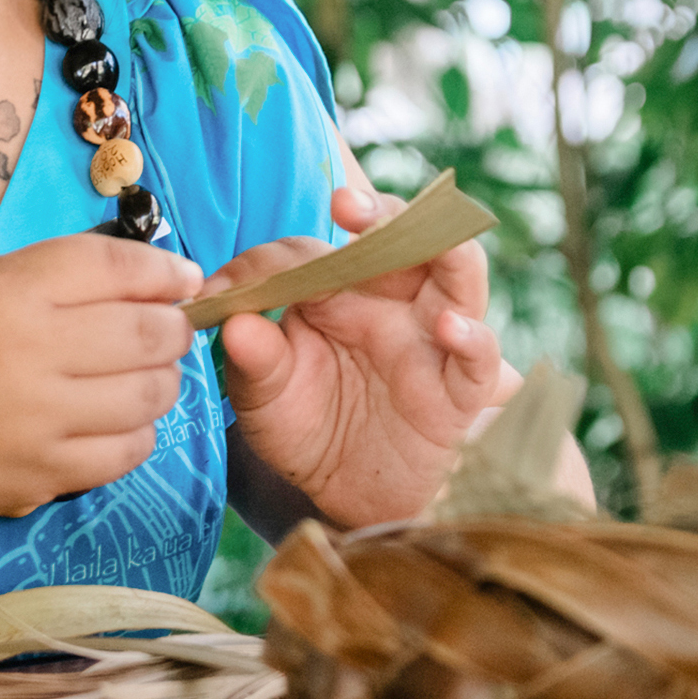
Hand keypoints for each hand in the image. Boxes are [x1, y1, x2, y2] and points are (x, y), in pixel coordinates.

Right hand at [0, 234, 203, 552]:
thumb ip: (62, 277)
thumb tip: (162, 278)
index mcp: (10, 291)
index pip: (118, 267)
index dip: (166, 271)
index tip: (185, 280)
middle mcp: (29, 351)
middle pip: (149, 332)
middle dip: (174, 328)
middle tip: (168, 331)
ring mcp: (37, 420)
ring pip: (149, 395)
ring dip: (163, 381)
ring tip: (144, 376)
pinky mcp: (41, 475)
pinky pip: (126, 452)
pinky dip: (138, 432)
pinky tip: (118, 420)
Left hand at [215, 181, 513, 529]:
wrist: (352, 496)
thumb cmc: (311, 430)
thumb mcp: (267, 400)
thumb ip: (255, 362)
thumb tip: (233, 324)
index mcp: (339, 293)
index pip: (309, 254)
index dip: (265, 264)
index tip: (217, 289)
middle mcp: (392, 302)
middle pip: (403, 236)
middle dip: (381, 211)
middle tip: (346, 202)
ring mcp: (432, 340)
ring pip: (459, 274)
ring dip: (443, 247)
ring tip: (418, 238)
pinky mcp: (460, 389)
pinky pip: (480, 357)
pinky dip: (472, 338)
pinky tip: (448, 328)